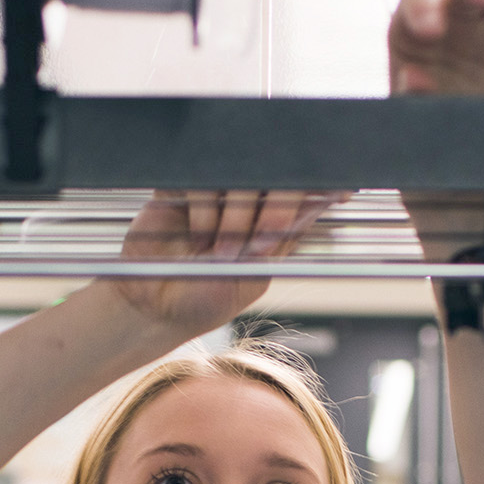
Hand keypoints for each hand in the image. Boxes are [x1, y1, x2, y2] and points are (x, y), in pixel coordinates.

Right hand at [110, 189, 346, 334]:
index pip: (299, 192)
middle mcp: (244, 204)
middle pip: (269, 178)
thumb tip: (313, 208)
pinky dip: (202, 206)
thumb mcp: (250, 280)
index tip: (331, 194)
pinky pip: (198, 177)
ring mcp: (211, 194)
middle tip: (259, 237)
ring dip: (232, 213)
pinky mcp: (180, 189)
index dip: (311, 190)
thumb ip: (276, 243)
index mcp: (269, 225)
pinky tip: (197, 236)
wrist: (152, 307)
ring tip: (217, 251)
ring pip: (235, 176)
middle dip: (271, 207)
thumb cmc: (203, 301)